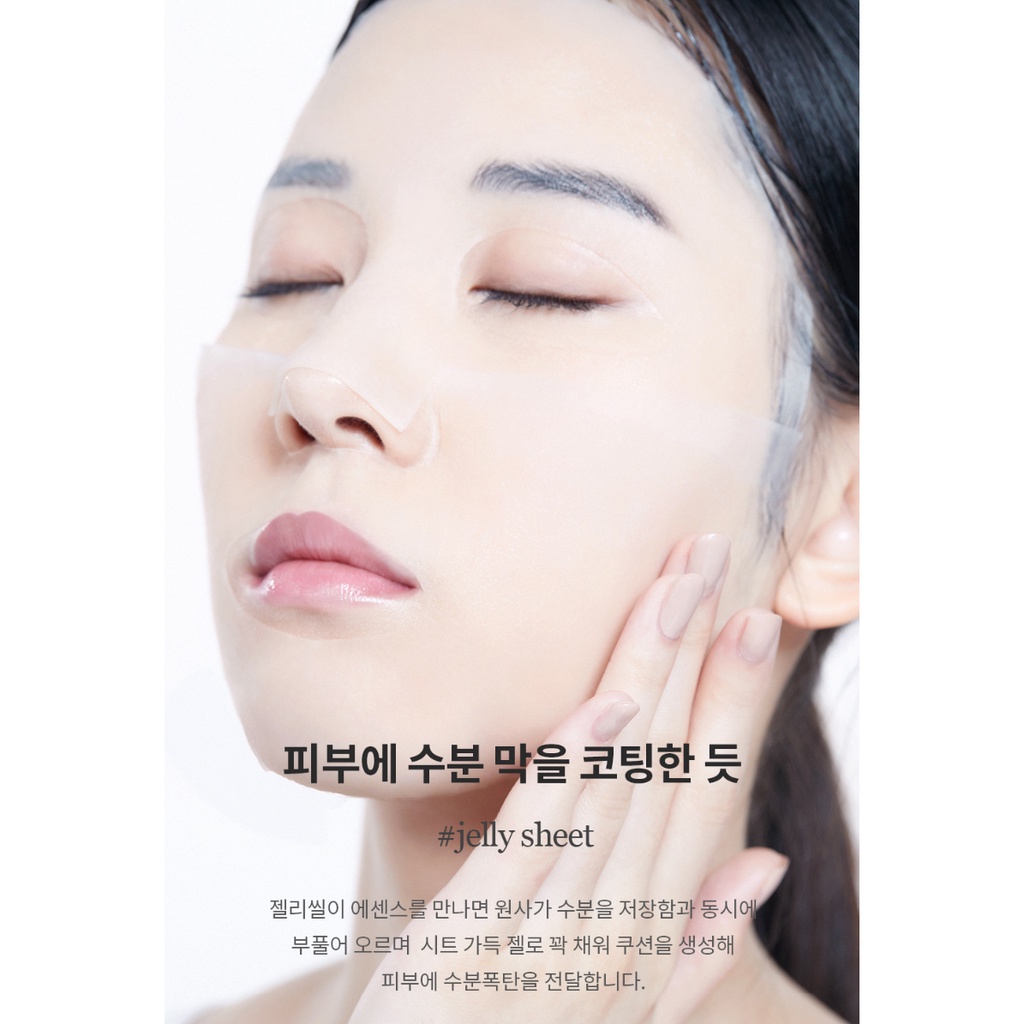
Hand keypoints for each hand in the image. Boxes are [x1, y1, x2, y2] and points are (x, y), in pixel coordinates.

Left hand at [350, 533, 788, 1022]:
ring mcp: (553, 936)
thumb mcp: (624, 995)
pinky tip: (606, 704)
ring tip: (674, 592)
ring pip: (614, 786)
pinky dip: (574, 771)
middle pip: (667, 768)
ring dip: (646, 680)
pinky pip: (533, 844)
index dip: (733, 699)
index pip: (704, 793)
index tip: (756, 615)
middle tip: (712, 556)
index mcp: (649, 928)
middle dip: (694, 656)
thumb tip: (764, 860)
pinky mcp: (477, 944)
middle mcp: (619, 926)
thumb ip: (696, 936)